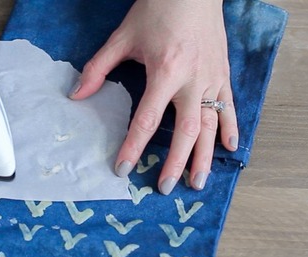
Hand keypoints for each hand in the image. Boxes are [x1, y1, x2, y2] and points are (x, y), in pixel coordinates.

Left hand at [70, 0, 237, 194]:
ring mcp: (212, 78)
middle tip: (164, 187)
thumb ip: (99, 68)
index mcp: (165, 71)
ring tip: (197, 182)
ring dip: (205, 156)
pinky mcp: (224, 73)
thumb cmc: (158, 7)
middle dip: (175, 162)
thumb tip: (77, 95)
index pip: (147, 119)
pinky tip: (230, 149)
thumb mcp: (123, 36)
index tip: (123, 168)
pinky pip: (230, 106)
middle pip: (186, 131)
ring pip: (212, 125)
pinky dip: (231, 128)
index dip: (133, 146)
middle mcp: (192, 79)